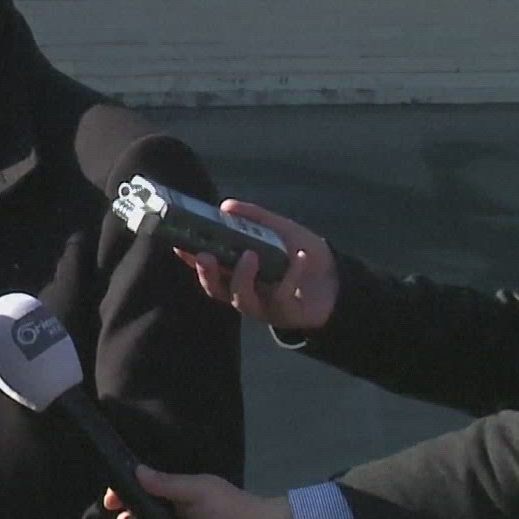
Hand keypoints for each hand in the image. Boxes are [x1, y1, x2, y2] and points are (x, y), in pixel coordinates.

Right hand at [174, 199, 338, 331]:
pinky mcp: (285, 313)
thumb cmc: (304, 254)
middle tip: (205, 255)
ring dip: (241, 278)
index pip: (208, 268)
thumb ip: (255, 218)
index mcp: (238, 273)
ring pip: (241, 299)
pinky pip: (282, 295)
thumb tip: (226, 205)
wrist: (339, 280)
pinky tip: (300, 257)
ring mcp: (264, 305)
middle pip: (216, 289)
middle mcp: (245, 292)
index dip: (191, 259)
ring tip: (250, 256)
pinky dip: (291, 274)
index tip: (179, 244)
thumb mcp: (281, 230)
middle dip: (206, 274)